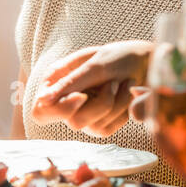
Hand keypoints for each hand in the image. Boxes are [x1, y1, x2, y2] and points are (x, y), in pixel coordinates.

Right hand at [31, 40, 153, 136]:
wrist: (145, 62)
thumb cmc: (117, 57)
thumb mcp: (95, 65)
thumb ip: (70, 82)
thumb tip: (42, 101)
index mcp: (55, 85)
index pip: (40, 112)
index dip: (59, 109)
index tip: (82, 96)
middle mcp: (66, 105)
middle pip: (73, 122)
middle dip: (101, 102)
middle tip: (113, 82)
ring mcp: (83, 117)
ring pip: (93, 126)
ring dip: (116, 102)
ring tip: (123, 83)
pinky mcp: (100, 126)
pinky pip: (108, 128)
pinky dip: (122, 110)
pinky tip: (126, 94)